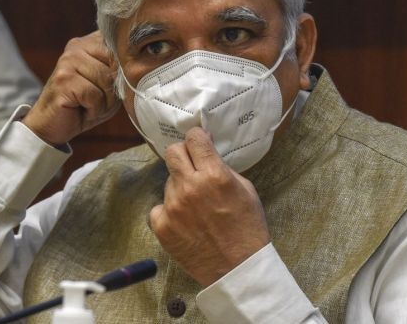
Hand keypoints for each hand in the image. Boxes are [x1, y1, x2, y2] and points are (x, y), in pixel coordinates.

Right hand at [23, 31, 120, 144]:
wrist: (53, 124)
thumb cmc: (86, 104)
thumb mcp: (110, 85)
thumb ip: (122, 70)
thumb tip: (133, 66)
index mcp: (91, 42)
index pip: (122, 47)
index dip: (126, 71)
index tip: (113, 84)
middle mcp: (78, 46)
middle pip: (116, 64)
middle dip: (114, 89)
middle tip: (98, 99)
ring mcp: (68, 61)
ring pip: (106, 80)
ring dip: (104, 102)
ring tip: (89, 104)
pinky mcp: (63, 79)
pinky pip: (94, 95)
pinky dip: (94, 109)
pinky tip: (81, 109)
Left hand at [149, 127, 270, 286]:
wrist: (238, 269)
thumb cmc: (247, 229)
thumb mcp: (246, 190)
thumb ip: (223, 168)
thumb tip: (207, 153)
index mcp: (214, 175)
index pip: (193, 138)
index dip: (196, 137)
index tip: (199, 141)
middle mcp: (190, 187)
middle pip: (172, 152)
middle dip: (182, 153)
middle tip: (192, 164)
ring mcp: (173, 207)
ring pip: (168, 181)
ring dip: (180, 186)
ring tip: (195, 205)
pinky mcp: (162, 226)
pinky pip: (159, 207)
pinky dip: (169, 211)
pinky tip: (184, 220)